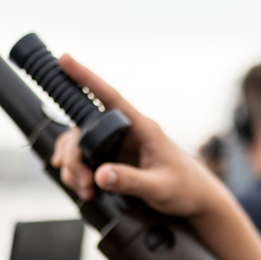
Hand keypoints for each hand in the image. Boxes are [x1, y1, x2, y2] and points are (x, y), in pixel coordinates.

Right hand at [50, 54, 225, 217]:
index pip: (110, 96)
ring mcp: (117, 146)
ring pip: (79, 146)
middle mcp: (126, 132)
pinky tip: (82, 187)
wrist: (195, 200)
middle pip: (84, 130)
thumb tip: (100, 175)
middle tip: (83, 182)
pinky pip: (83, 159)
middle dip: (74, 156)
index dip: (86, 76)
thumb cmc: (185, 187)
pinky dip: (76, 173)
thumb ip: (130, 181)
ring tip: (84, 190)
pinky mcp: (112, 161)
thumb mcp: (159, 188)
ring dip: (73, 168)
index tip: (65, 59)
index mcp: (142, 128)